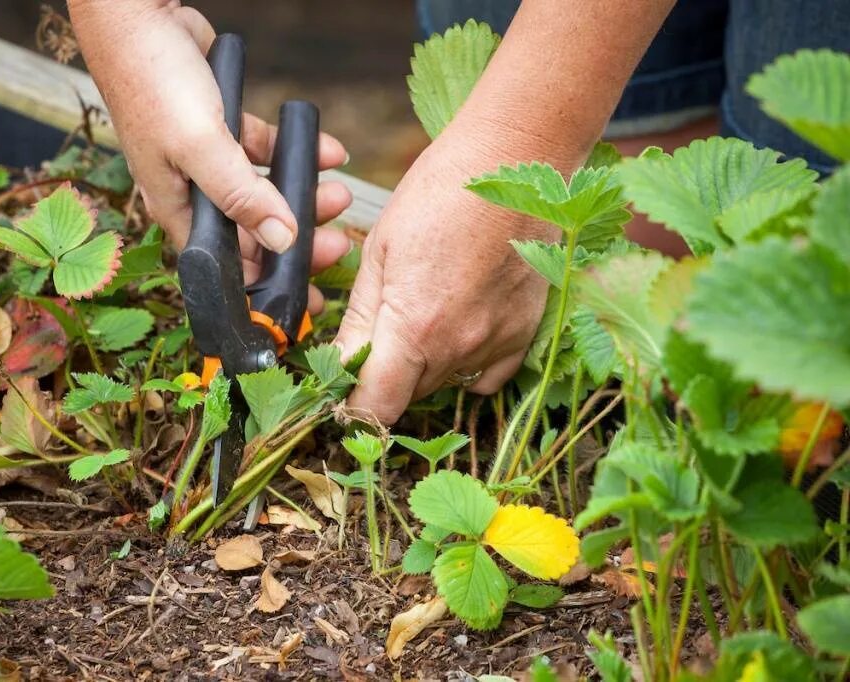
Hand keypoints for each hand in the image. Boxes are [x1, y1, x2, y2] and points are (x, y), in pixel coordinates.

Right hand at [68, 0, 352, 311]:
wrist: (139, 16)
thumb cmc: (153, 83)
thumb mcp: (200, 146)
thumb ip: (242, 196)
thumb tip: (282, 241)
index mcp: (178, 210)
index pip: (228, 268)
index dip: (267, 288)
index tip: (307, 300)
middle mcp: (193, 193)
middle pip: (254, 234)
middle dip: (298, 243)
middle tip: (338, 244)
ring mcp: (210, 162)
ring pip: (267, 195)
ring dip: (305, 197)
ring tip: (340, 194)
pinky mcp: (224, 128)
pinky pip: (268, 152)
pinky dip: (298, 154)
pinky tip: (329, 152)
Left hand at [335, 127, 556, 423]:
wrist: (514, 162)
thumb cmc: (439, 193)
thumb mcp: (380, 251)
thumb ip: (359, 320)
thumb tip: (338, 366)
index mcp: (413, 328)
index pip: (375, 408)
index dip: (352, 407)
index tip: (343, 388)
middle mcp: (458, 348)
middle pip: (406, 396)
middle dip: (383, 376)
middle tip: (379, 329)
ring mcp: (497, 344)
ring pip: (442, 384)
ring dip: (421, 366)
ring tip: (422, 310)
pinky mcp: (523, 334)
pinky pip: (485, 375)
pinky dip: (464, 364)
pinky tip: (456, 325)